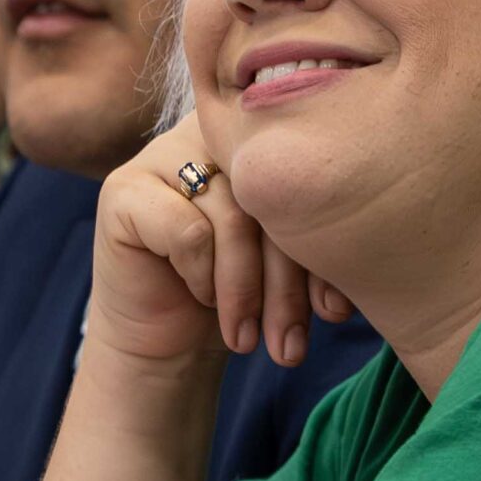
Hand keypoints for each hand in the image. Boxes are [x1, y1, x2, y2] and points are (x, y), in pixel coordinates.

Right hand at [85, 117, 346, 370]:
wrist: (166, 342)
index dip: (322, 250)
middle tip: (290, 346)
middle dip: (287, 281)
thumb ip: (317, 240)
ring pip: (233, 217)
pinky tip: (200, 297)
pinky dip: (202, 276)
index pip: (305, 180)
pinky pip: (188, 230)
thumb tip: (357, 256)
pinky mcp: (124, 188)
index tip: (334, 313)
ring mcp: (162, 155)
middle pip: (269, 196)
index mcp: (261, 139)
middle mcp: (211, 134)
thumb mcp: (287, 266)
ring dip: (244, 290)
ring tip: (245, 337)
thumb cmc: (234, 299)